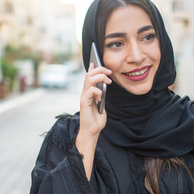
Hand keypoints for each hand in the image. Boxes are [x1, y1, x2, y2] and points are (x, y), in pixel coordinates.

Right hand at [76, 63, 111, 179]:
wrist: (92, 131)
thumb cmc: (96, 120)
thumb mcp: (102, 105)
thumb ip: (101, 96)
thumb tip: (104, 87)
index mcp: (88, 93)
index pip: (88, 76)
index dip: (92, 68)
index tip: (97, 61)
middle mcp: (84, 93)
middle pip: (89, 74)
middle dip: (99, 70)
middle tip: (109, 72)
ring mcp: (84, 97)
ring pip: (89, 79)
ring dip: (100, 77)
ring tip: (108, 81)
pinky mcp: (84, 102)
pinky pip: (90, 91)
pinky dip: (98, 91)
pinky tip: (100, 98)